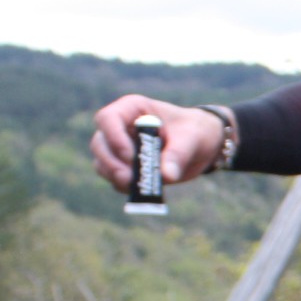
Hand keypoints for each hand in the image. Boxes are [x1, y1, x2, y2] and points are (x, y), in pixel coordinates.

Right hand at [89, 95, 228, 191]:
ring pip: (102, 164)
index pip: (107, 119)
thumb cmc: (195, 131)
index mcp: (132, 109)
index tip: (130, 156)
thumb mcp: (191, 138)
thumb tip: (166, 176)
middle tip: (129, 179)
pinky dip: (125, 187)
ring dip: (116, 177)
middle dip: (111, 163)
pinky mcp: (125, 168)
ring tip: (138, 187)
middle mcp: (120, 127)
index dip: (114, 138)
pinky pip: (115, 179)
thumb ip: (178, 155)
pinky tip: (143, 191)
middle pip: (99, 144)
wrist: (201, 145)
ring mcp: (119, 149)